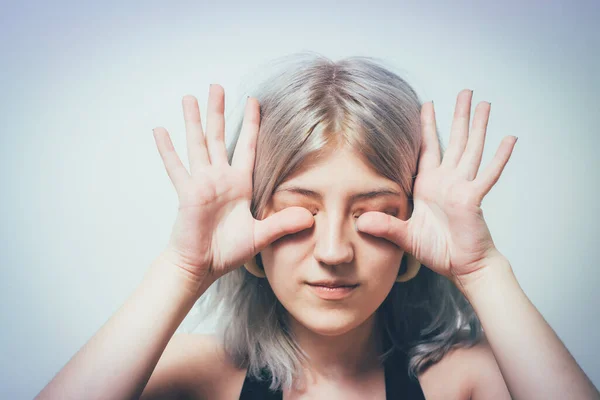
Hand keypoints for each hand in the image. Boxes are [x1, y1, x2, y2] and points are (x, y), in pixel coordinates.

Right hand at [153, 85, 313, 283]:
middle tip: (217, 86)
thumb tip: (312, 217)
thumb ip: (283, 223)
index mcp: (239, 184)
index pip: (246, 146)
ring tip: (189, 97)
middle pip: (218, 136)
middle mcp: (220, 178)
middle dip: (218, 111)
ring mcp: (201, 182)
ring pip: (197, 144)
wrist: (203, 266)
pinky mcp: (187, 192)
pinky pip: (175, 167)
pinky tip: (159, 129)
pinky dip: (167, 149)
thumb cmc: (228, 252)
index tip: (253, 101)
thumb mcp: (261, 235)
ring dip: (193, 120)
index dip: (250, 124)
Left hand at [355, 89, 516, 284]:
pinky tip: (509, 138)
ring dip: (478, 126)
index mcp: (430, 185)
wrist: (463, 267)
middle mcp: (448, 181)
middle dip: (458, 116)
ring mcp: (463, 187)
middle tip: (464, 92)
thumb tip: (359, 221)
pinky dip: (499, 157)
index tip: (426, 104)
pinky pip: (488, 174)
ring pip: (471, 149)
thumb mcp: (406, 236)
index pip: (427, 148)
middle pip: (454, 141)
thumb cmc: (438, 251)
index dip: (427, 126)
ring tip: (484, 104)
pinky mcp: (474, 198)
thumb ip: (385, 227)